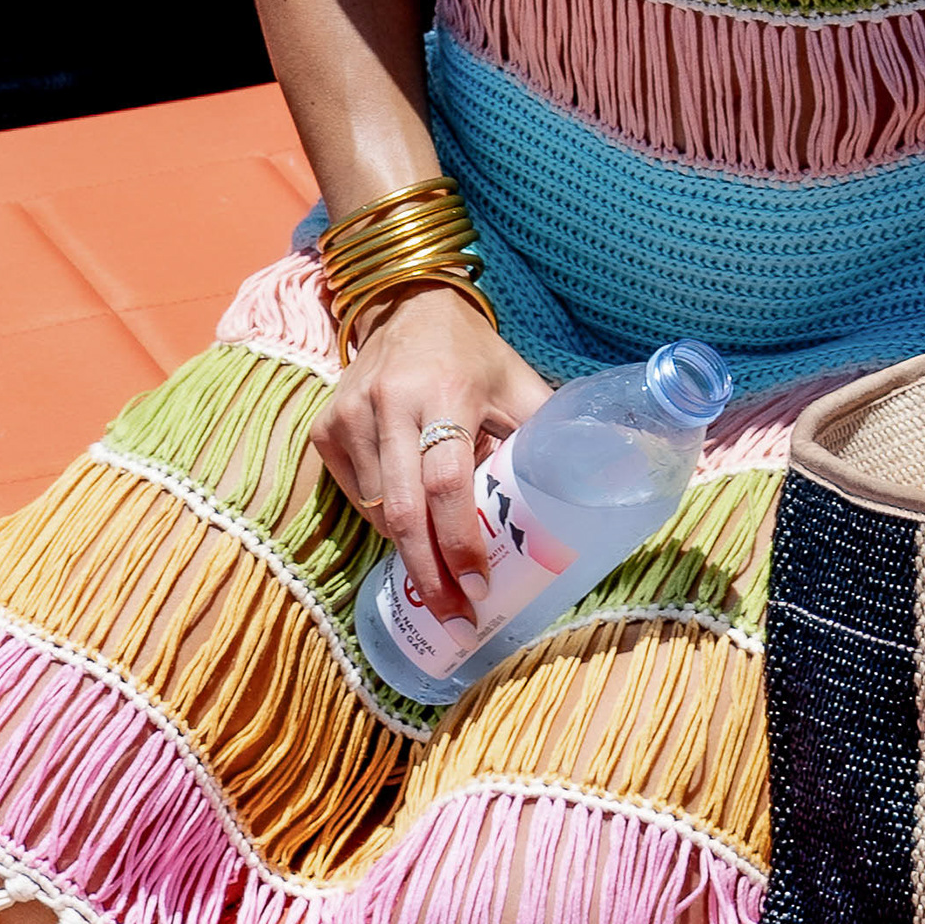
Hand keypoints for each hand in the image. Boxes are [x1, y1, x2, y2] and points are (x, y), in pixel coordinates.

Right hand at [310, 286, 548, 622]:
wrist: (407, 306)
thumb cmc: (473, 355)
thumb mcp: (518, 382)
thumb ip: (548, 431)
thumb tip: (598, 485)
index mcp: (446, 391)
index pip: (446, 482)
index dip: (459, 543)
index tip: (478, 588)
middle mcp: (390, 403)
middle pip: (401, 512)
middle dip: (429, 573)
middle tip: (455, 617)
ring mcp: (350, 416)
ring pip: (375, 511)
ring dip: (411, 546)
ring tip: (442, 564)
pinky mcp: (325, 428)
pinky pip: (354, 495)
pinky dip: (383, 518)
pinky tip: (410, 514)